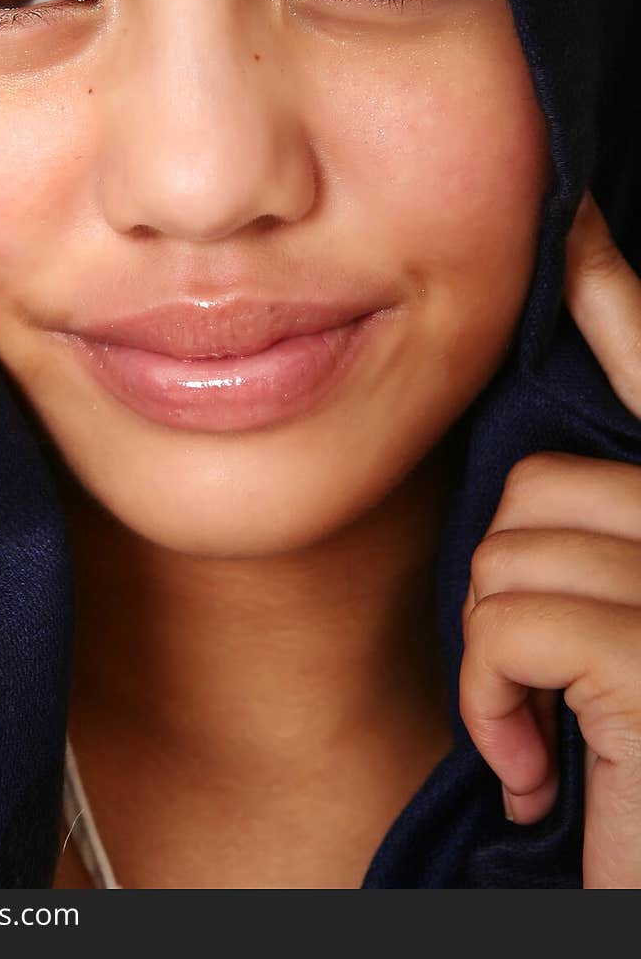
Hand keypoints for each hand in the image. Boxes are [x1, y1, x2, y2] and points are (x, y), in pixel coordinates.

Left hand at [460, 189, 640, 886]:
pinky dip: (493, 704)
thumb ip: (594, 536)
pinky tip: (536, 770)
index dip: (617, 299)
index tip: (575, 228)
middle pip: (541, 480)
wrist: (632, 903)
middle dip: (512, 582)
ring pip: (511, 551)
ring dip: (496, 656)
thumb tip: (537, 474)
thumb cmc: (630, 773)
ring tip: (549, 727)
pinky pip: (509, 623)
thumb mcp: (613, 635)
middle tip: (550, 679)